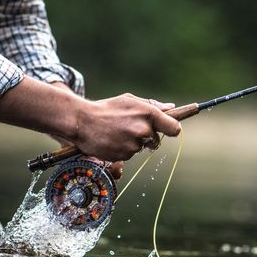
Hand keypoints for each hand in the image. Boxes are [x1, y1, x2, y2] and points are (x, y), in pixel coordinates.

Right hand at [0, 79, 180, 162]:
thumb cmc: (108, 108)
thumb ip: (152, 106)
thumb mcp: (130, 101)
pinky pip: (129, 155)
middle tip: (131, 127)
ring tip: (117, 132)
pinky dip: (123, 150)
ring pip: (142, 148)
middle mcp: (143, 129)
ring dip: (134, 143)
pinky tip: (112, 140)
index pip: (174, 128)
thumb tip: (172, 108)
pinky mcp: (123, 155)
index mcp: (148, 113)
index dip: (173, 129)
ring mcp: (133, 144)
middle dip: (148, 136)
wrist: (82, 121)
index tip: (171, 129)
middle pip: (157, 140)